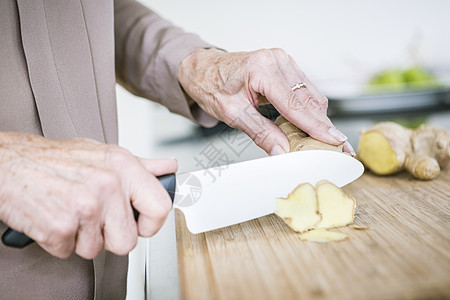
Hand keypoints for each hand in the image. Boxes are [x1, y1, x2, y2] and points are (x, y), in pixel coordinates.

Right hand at [0, 132, 176, 258]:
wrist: (9, 162)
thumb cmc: (56, 160)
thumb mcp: (104, 154)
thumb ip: (142, 165)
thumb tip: (169, 168)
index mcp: (123, 166)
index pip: (161, 207)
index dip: (152, 224)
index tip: (140, 224)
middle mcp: (108, 184)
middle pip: (128, 241)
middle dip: (109, 236)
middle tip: (93, 217)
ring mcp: (84, 206)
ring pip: (97, 250)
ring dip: (82, 238)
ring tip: (70, 212)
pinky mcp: (60, 226)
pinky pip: (69, 252)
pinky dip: (59, 241)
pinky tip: (54, 217)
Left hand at [178, 48, 354, 155]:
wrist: (204, 69)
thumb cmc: (212, 86)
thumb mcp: (232, 114)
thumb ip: (260, 132)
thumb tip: (282, 151)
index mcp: (261, 69)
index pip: (294, 104)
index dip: (316, 126)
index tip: (334, 140)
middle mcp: (277, 60)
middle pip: (308, 99)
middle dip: (323, 125)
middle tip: (339, 146)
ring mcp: (283, 61)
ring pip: (310, 95)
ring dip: (318, 118)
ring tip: (327, 139)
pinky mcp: (286, 66)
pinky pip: (304, 90)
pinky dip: (309, 109)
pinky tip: (312, 125)